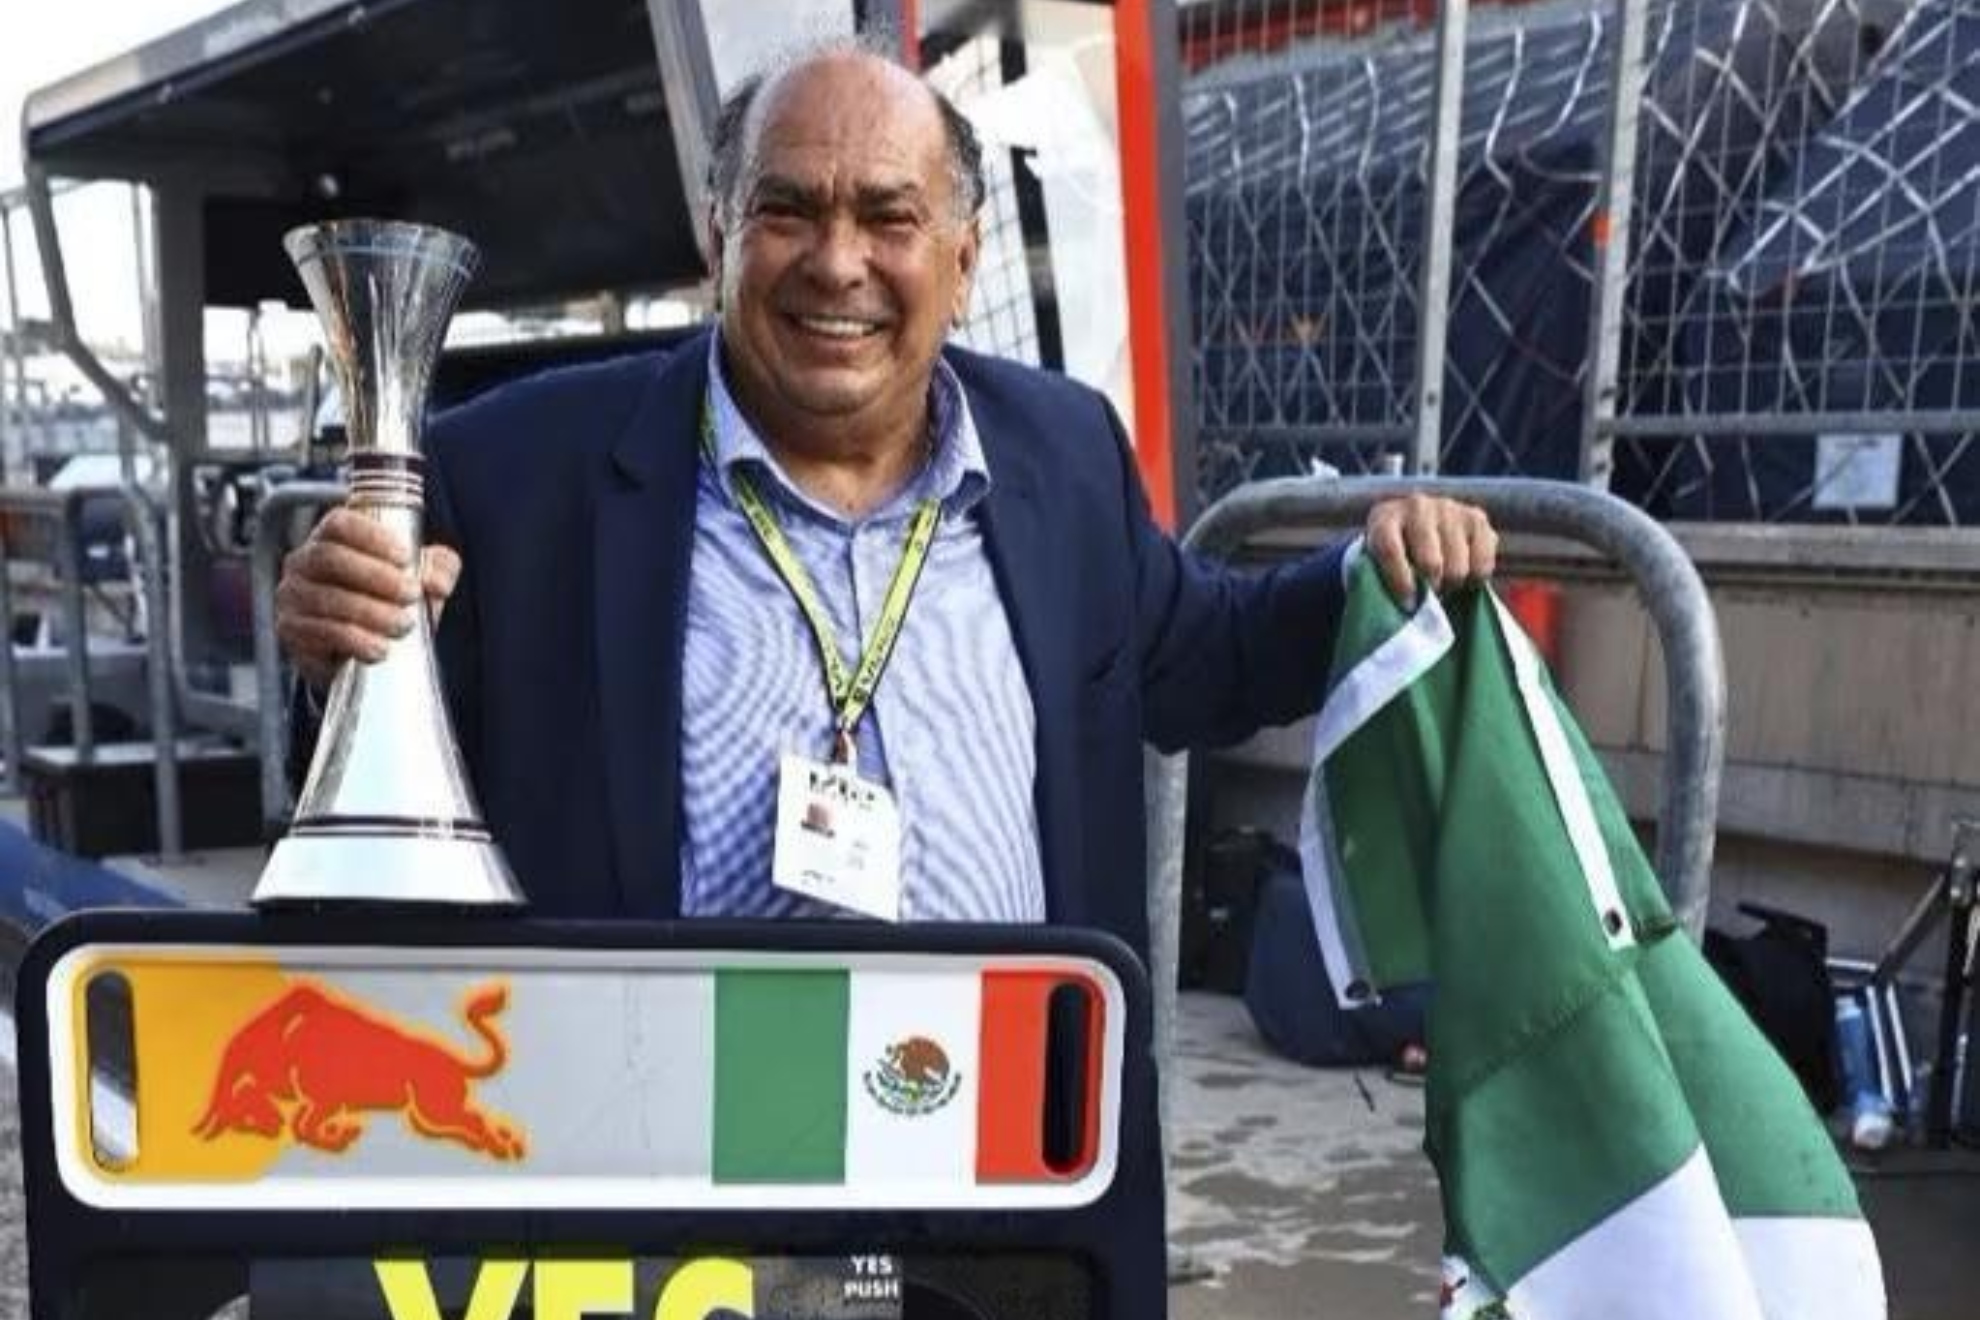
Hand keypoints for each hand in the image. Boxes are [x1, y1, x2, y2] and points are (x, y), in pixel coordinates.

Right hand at [275, 508, 462, 688]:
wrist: (358, 650)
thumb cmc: (387, 601)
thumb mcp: (419, 577)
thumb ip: (437, 567)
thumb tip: (436, 581)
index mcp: (332, 538)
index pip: (340, 523)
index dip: (372, 536)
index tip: (406, 556)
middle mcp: (304, 562)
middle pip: (330, 557)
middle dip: (376, 576)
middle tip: (411, 595)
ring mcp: (292, 596)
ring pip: (327, 598)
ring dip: (371, 612)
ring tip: (403, 625)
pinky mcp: (292, 631)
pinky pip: (320, 632)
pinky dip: (355, 641)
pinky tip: (379, 648)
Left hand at [1364, 494, 1497, 602]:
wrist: (1417, 527)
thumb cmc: (1395, 557)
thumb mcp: (1379, 565)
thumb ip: (1385, 582)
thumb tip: (1409, 608)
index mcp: (1385, 517)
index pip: (1391, 550)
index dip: (1400, 582)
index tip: (1409, 604)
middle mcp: (1417, 506)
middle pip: (1431, 563)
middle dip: (1430, 587)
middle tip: (1428, 592)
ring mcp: (1449, 509)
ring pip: (1458, 568)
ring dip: (1451, 584)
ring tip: (1443, 581)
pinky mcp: (1477, 518)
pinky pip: (1483, 564)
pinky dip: (1476, 578)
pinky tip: (1464, 573)